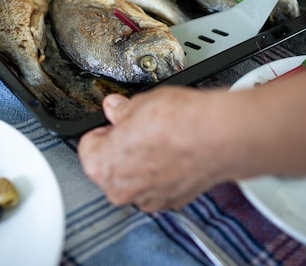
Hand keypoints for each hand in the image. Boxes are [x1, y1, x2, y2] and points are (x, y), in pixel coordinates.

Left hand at [78, 87, 229, 211]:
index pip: (88, 146)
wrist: (217, 136)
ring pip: (135, 179)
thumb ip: (121, 110)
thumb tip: (116, 108)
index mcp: (101, 166)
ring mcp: (149, 199)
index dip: (104, 130)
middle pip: (111, 167)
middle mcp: (122, 190)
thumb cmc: (178, 122)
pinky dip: (164, 173)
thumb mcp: (139, 103)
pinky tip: (175, 152)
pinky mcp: (174, 201)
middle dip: (122, 148)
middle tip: (139, 128)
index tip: (115, 123)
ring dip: (143, 163)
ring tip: (160, 139)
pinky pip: (159, 186)